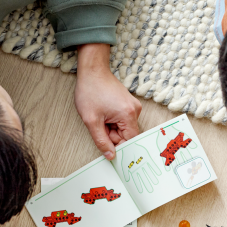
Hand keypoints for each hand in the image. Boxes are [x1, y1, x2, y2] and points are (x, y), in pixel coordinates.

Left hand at [75, 43, 141, 159]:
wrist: (92, 70)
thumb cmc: (90, 90)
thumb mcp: (91, 120)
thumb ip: (101, 141)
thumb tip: (111, 156)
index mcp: (128, 115)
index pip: (129, 141)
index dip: (118, 146)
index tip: (108, 148)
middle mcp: (135, 110)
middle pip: (127, 135)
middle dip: (112, 134)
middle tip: (100, 124)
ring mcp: (134, 106)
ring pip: (124, 128)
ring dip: (112, 127)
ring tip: (101, 115)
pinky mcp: (130, 104)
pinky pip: (123, 120)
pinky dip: (113, 120)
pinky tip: (105, 111)